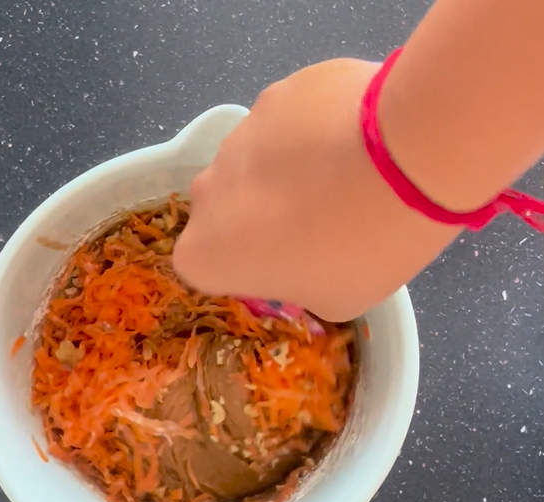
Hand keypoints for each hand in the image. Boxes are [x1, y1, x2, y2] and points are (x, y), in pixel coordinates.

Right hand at [173, 59, 459, 321]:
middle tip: (316, 221)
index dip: (243, 267)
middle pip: (224, 209)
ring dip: (285, 171)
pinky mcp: (277, 91)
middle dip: (257, 215)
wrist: (404, 160)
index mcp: (205, 253)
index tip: (283, 266)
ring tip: (345, 177)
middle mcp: (206, 191)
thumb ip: (299, 285)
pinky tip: (355, 140)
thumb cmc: (359, 250)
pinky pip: (287, 121)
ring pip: (254, 161)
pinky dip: (312, 132)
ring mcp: (240, 132)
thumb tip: (305, 260)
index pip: (205, 265)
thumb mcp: (332, 301)